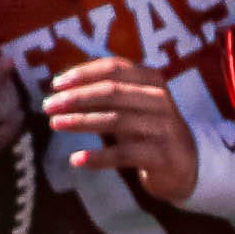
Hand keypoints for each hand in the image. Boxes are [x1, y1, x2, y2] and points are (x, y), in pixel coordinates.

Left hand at [42, 53, 199, 202]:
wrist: (186, 166)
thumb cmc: (150, 131)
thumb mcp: (134, 106)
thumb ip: (107, 93)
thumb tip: (63, 87)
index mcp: (152, 80)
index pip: (114, 68)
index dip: (83, 73)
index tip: (56, 84)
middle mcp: (160, 100)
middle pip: (112, 91)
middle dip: (76, 97)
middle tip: (48, 106)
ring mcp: (163, 127)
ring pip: (116, 120)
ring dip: (81, 122)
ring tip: (55, 125)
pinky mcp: (162, 155)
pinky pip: (124, 154)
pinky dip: (98, 157)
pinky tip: (76, 159)